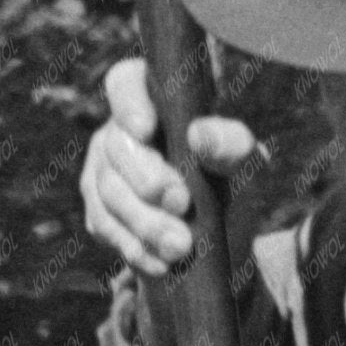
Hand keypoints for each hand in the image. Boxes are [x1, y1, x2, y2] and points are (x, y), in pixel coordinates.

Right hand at [80, 55, 260, 277]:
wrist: (223, 241)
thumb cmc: (235, 183)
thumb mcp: (246, 163)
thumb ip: (230, 143)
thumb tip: (199, 135)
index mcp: (155, 100)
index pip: (125, 83)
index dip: (128, 104)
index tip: (147, 131)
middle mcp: (121, 129)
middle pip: (115, 146)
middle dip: (147, 180)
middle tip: (182, 204)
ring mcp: (104, 169)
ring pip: (108, 190)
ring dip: (144, 222)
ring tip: (180, 246)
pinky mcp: (99, 210)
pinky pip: (103, 226)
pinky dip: (133, 246)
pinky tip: (160, 262)